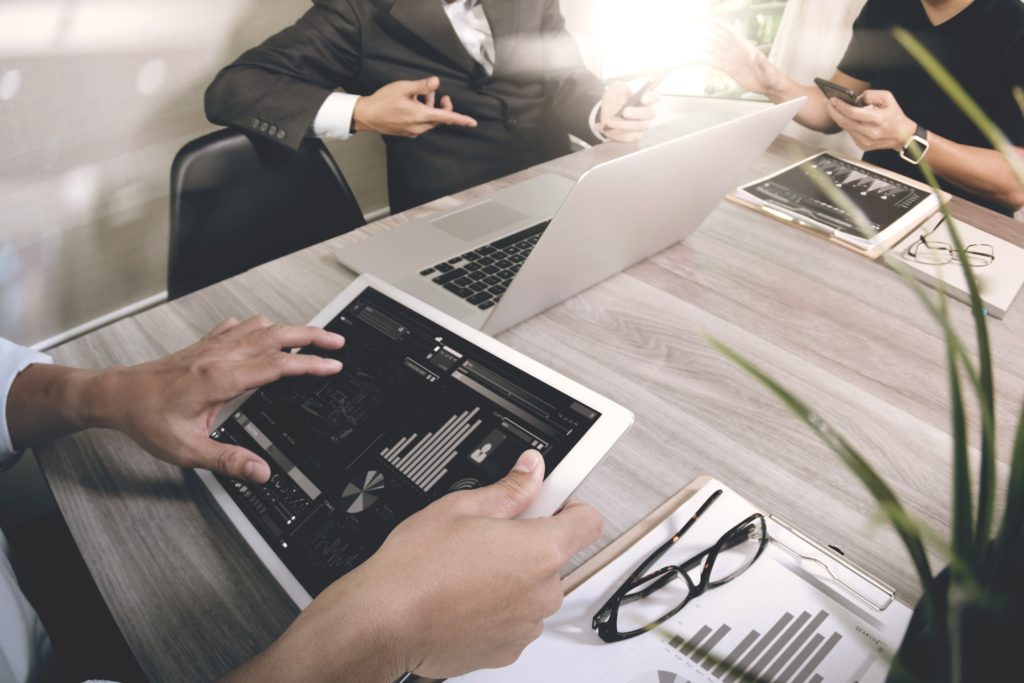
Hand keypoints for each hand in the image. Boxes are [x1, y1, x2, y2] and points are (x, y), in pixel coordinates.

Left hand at [93, 317, 344, 482]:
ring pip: (261, 326)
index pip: (279, 364)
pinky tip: (264, 333)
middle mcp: (221, 355)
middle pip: (278, 334)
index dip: (311, 364)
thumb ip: (228, 460)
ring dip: (291, 328)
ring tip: (311, 337)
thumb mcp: (188, 449)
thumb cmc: (146, 418)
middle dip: (313, 336)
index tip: (334, 365)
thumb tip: (260, 472)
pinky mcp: (204, 345)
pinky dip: (260, 327)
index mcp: (222, 378)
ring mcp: (213, 346)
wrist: (116, 395)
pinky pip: (240, 326)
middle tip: (338, 342)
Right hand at [241, 451, 602, 681]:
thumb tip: (531, 470)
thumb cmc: (416, 568)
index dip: (570, 505)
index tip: (553, 501)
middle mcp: (542, 592)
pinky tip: (464, 595)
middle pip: (555, 557)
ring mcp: (526, 625)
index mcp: (540, 550)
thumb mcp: (461, 507)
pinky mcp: (507, 649)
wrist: (384, 621)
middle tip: (490, 533)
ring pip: (533, 590)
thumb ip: (509, 488)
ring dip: (512, 578)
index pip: (588, 521)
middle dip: (529, 542)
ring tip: (469, 568)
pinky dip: (497, 608)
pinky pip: (515, 619)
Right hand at [353, 76, 477, 137]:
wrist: (366, 116)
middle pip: (439, 118)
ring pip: (429, 121)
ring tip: (423, 95)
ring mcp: (412, 131)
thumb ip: (422, 86)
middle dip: (442, 107)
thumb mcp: (404, 88)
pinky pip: (420, 124)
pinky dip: (422, 114)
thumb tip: (436, 82)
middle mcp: (419, 127)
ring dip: (430, 108)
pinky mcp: (406, 132)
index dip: (461, 119)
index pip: (447, 118)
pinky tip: (414, 104)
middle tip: (439, 95)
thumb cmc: (383, 101)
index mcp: (421, 116)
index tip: (472, 123)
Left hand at [599, 81, 658, 142]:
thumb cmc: (615, 98)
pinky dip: (614, 132)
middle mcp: (647, 113)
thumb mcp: (615, 89)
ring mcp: (642, 125)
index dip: (652, 97)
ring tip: (608, 121)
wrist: (607, 112)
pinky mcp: (634, 136)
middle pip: (648, 113)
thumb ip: (620, 89)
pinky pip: (627, 136)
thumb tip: (624, 97)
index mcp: (646, 98)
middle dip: (636, 113)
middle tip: (624, 112)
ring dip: (622, 124)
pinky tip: (602, 127)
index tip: (642, 99)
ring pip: (637, 127)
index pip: (655, 96)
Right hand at [706, 19, 782, 95]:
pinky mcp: (732, 71)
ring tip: (698, 45)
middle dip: (712, 37)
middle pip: (723, 42)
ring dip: (709, 49)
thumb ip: (763, 63)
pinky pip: (719, 65)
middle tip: (700, 32)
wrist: (770, 86)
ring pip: (719, 53)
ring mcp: (735, 62)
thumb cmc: (772, 76)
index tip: (713, 21)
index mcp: (747, 49)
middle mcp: (739, 53)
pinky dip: (711, 62)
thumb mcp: (769, 70)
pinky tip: (703, 60)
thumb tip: (758, 55)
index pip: (733, 35)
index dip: (723, 27)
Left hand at [827, 90, 916, 151]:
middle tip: (827, 102)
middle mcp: (870, 132)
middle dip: (833, 111)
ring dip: (837, 117)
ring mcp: (865, 141)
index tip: (832, 99)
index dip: (840, 106)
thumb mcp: (888, 98)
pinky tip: (842, 117)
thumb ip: (871, 95)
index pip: (852, 113)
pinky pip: (850, 133)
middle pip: (844, 121)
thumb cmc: (895, 116)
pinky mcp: (863, 146)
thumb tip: (856, 98)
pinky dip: (845, 124)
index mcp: (877, 119)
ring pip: (845, 128)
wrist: (903, 136)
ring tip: (832, 108)